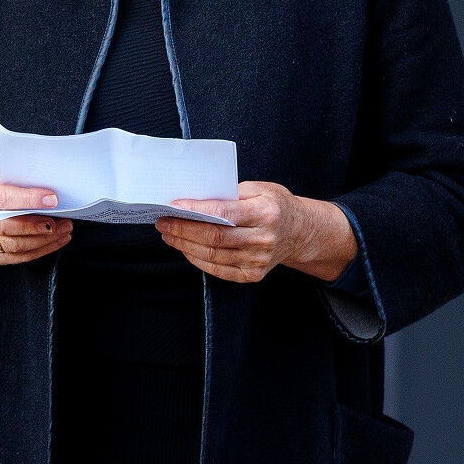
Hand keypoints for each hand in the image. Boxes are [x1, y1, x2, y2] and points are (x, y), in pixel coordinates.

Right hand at [0, 160, 72, 265]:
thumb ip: (12, 173)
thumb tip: (43, 177)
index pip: (4, 199)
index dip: (30, 200)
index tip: (53, 199)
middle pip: (9, 226)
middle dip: (38, 225)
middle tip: (62, 221)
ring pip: (14, 246)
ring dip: (43, 240)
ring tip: (64, 230)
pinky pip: (16, 258)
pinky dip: (39, 251)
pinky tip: (54, 242)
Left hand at [156, 182, 357, 283]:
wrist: (301, 232)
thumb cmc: (276, 205)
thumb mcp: (261, 188)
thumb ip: (231, 193)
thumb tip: (196, 198)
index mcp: (266, 212)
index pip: (224, 214)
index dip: (195, 211)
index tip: (173, 206)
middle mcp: (263, 239)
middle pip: (214, 238)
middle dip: (182, 229)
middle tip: (162, 221)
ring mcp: (258, 260)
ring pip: (213, 256)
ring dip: (184, 245)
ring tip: (168, 233)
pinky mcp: (252, 275)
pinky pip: (218, 270)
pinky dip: (197, 259)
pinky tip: (185, 248)